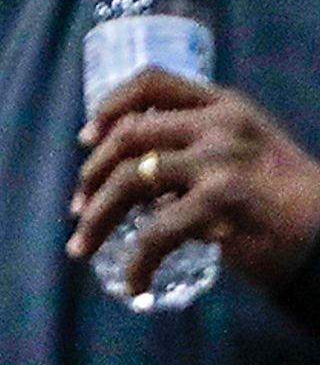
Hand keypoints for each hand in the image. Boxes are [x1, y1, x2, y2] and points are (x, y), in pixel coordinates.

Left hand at [70, 69, 319, 293]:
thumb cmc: (285, 202)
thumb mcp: (244, 152)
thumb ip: (195, 147)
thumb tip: (129, 167)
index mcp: (224, 106)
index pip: (152, 82)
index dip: (108, 107)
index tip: (87, 139)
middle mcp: (221, 122)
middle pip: (128, 135)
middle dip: (92, 175)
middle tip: (79, 208)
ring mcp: (222, 157)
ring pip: (129, 178)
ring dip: (97, 217)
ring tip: (84, 247)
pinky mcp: (223, 197)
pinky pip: (156, 231)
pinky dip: (138, 261)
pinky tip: (135, 282)